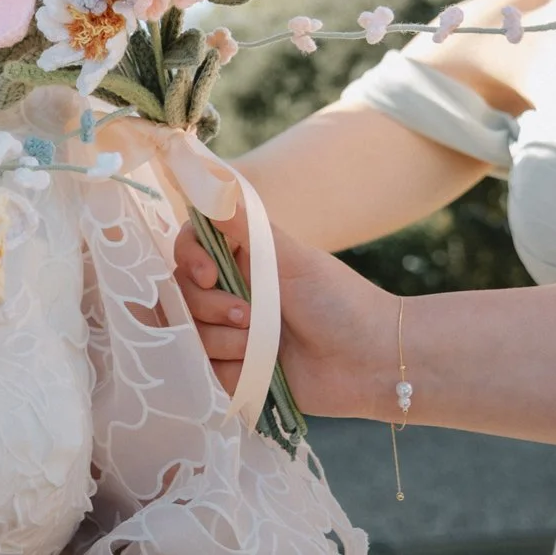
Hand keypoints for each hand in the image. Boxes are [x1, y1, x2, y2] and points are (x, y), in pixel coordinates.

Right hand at [176, 209, 393, 419]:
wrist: (372, 361)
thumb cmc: (339, 301)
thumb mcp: (292, 259)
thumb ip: (246, 225)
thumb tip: (214, 181)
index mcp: (243, 261)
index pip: (189, 248)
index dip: (189, 259)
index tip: (207, 274)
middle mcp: (232, 294)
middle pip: (183, 294)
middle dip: (211, 306)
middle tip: (250, 315)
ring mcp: (232, 335)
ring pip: (193, 334)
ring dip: (227, 340)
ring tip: (266, 346)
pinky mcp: (237, 372)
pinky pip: (207, 370)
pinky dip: (233, 369)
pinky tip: (263, 369)